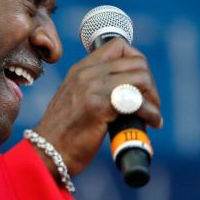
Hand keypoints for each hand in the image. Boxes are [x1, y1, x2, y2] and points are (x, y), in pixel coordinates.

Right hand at [31, 37, 162, 176]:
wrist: (46, 154)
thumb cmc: (63, 134)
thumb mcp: (75, 100)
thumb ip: (94, 88)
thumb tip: (127, 90)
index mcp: (81, 69)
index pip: (119, 46)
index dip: (137, 62)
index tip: (139, 84)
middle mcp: (86, 73)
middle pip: (136, 61)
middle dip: (150, 83)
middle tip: (149, 103)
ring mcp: (92, 88)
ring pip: (141, 77)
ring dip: (153, 97)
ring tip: (151, 115)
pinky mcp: (99, 106)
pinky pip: (137, 101)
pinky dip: (151, 112)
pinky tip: (151, 123)